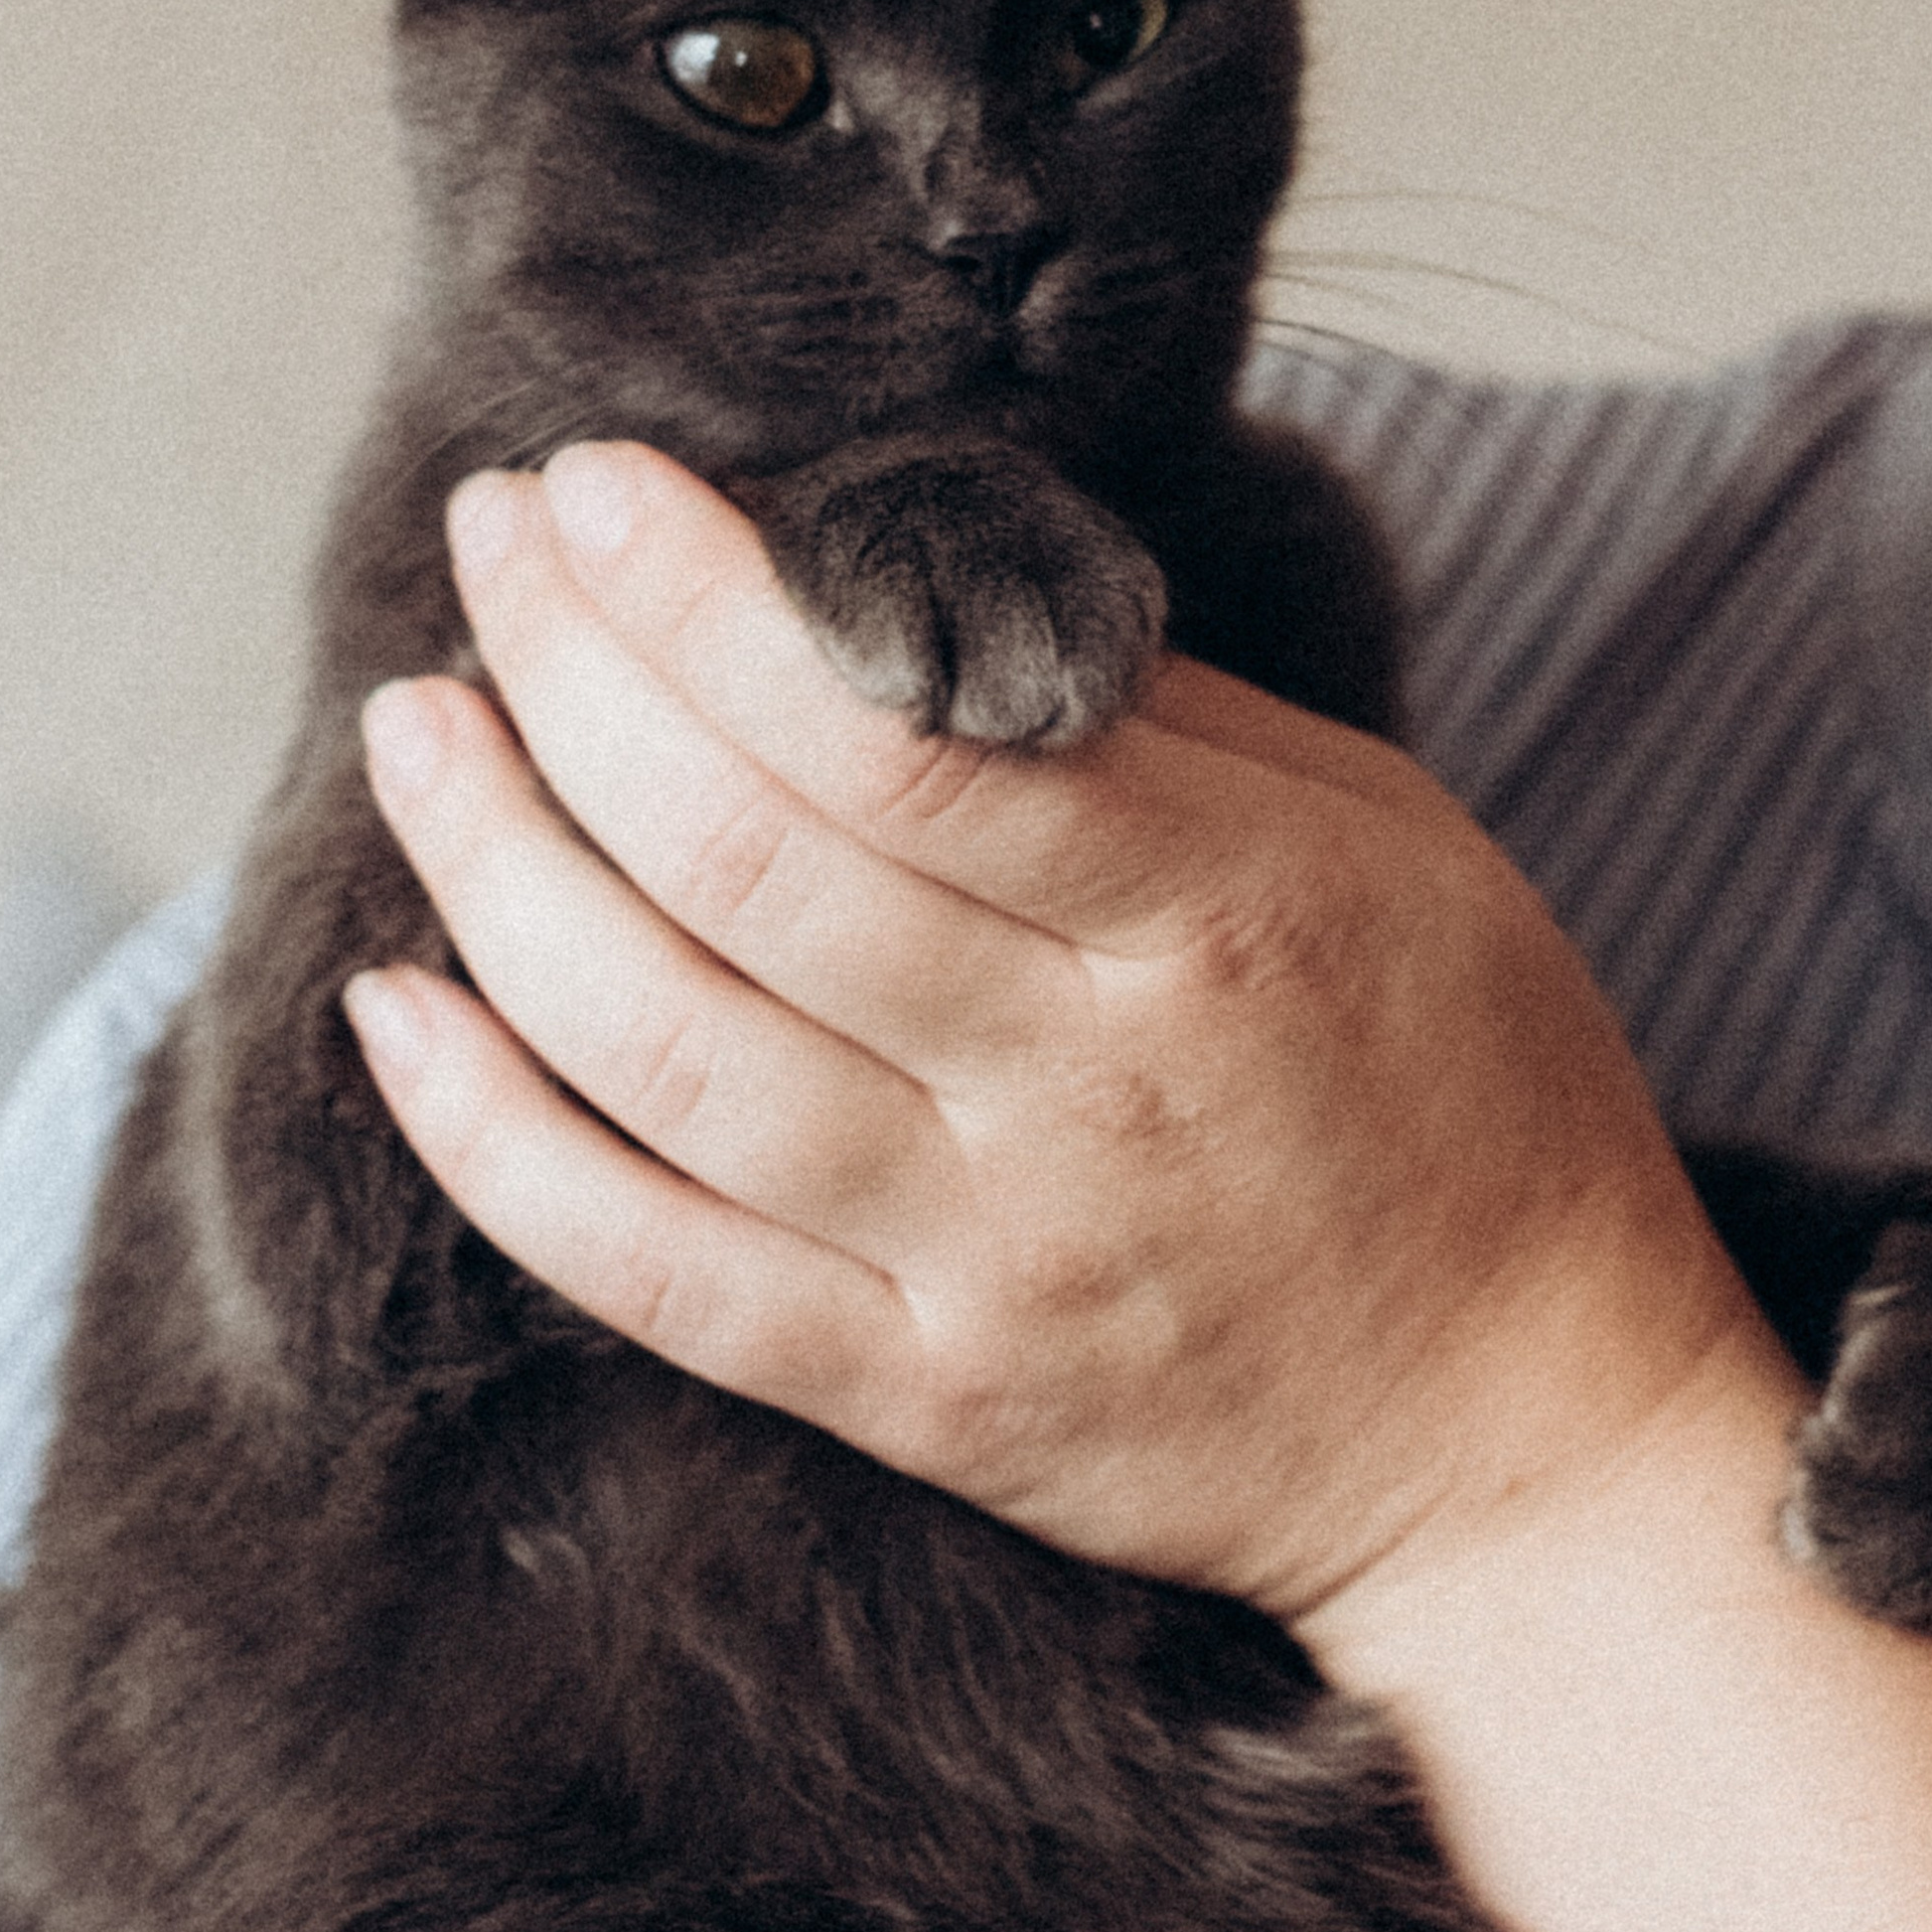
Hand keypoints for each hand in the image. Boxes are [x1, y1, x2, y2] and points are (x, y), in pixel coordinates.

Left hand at [343, 443, 1756, 1651]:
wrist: (1535, 1442)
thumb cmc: (1472, 1091)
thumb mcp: (1389, 843)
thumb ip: (1155, 723)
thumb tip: (901, 590)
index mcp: (1221, 917)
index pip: (899, 737)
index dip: (705, 602)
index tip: (593, 489)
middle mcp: (1089, 1097)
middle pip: (751, 869)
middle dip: (576, 680)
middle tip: (488, 553)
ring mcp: (993, 1270)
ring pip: (672, 1060)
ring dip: (500, 877)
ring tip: (419, 731)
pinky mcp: (924, 1406)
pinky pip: (661, 1281)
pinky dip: (501, 1148)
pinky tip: (396, 1014)